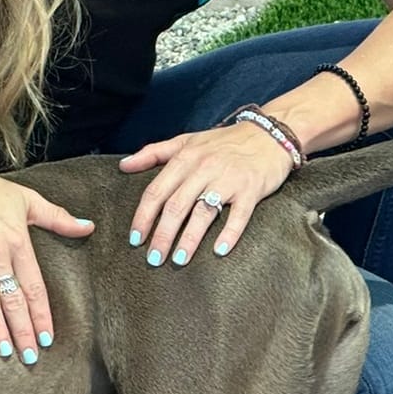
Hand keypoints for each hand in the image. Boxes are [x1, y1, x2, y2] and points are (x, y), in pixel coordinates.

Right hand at [0, 150, 93, 364]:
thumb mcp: (26, 199)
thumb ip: (58, 218)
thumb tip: (89, 227)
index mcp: (17, 241)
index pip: (34, 287)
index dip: (41, 315)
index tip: (47, 338)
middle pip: (13, 300)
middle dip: (23, 330)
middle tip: (30, 357)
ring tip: (7, 350)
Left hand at [117, 121, 296, 265]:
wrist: (269, 133)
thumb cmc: (224, 141)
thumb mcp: (187, 141)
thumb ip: (153, 153)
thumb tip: (123, 165)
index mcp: (186, 158)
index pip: (157, 191)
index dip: (144, 216)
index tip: (135, 239)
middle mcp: (204, 168)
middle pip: (177, 206)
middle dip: (162, 235)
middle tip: (153, 258)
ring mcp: (228, 179)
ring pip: (204, 212)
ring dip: (189, 239)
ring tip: (178, 260)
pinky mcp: (251, 189)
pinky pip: (239, 214)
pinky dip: (229, 233)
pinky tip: (219, 251)